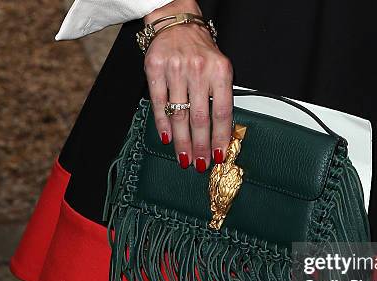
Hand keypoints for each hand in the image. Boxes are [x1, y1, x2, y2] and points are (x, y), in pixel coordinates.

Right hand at [143, 0, 232, 170]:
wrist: (177, 22)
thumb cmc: (201, 50)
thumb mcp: (219, 68)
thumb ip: (220, 97)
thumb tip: (220, 135)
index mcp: (220, 71)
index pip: (221, 112)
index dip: (220, 137)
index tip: (219, 156)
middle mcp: (198, 70)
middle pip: (200, 118)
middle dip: (200, 145)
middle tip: (199, 164)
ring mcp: (175, 69)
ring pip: (179, 114)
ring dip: (182, 141)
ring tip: (184, 158)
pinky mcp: (155, 68)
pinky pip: (159, 103)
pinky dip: (162, 124)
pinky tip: (167, 139)